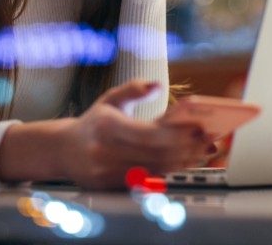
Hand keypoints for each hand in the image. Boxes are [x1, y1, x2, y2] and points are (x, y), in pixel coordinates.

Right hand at [57, 80, 211, 188]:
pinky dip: (170, 170)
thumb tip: (157, 85)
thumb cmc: (93, 122)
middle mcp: (106, 152)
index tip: (198, 127)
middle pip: (157, 154)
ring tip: (202, 150)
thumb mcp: (110, 99)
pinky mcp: (112, 186)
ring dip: (183, 161)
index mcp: (106, 126)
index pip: (149, 134)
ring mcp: (108, 172)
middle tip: (207, 140)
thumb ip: (134, 88)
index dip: (177, 133)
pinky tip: (184, 161)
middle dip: (186, 148)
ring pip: (156, 169)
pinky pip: (148, 180)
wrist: (64, 150)